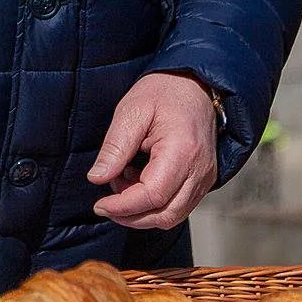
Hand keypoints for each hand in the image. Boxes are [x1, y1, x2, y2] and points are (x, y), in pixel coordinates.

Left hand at [88, 71, 217, 229]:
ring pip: (173, 215)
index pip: (153, 195)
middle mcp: (199, 171)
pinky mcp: (203, 180)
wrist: (197, 85)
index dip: (123, 206)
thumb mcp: (131, 111)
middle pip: (165, 214)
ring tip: (122, 184)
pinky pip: (179, 205)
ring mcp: (205, 178)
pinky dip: (155, 204)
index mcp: (182, 151)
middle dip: (131, 216)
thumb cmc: (164, 92)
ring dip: (143, 212)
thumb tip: (97, 178)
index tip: (100, 205)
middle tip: (106, 203)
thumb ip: (115, 147)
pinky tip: (138, 181)